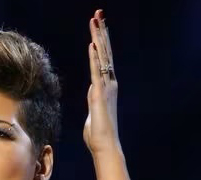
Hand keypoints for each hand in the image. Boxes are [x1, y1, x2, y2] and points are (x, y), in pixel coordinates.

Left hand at [83, 9, 121, 155]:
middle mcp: (109, 83)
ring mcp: (105, 87)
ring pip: (102, 57)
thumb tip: (93, 91)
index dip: (100, 41)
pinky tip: (92, 45)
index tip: (98, 26)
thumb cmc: (98, 133)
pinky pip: (96, 72)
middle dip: (101, 32)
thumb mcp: (93, 110)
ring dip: (98, 39)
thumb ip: (94, 98)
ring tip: (96, 21)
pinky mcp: (99, 93)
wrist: (104, 145)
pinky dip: (94, 58)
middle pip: (105, 52)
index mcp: (106, 85)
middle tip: (98, 14)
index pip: (103, 58)